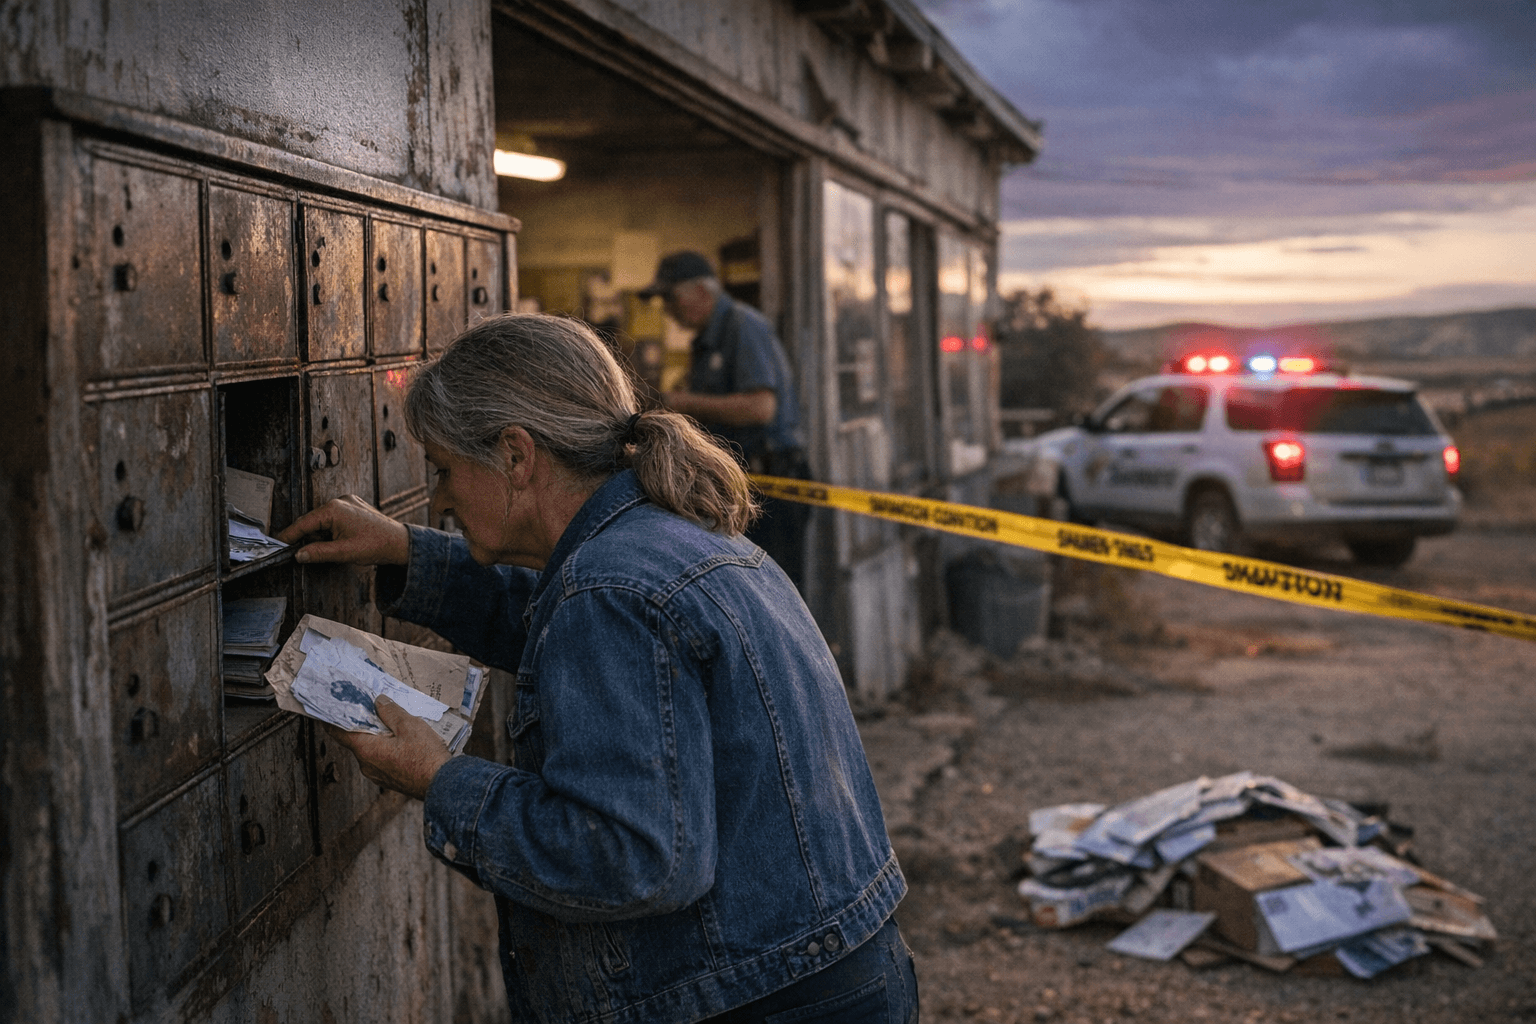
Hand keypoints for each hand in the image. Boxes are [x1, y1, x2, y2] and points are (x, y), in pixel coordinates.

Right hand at [277, 495, 409, 565]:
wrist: (399, 542)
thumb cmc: (376, 545)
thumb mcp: (343, 552)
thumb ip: (318, 553)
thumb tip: (299, 554)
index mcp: (335, 510)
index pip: (304, 523)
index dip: (290, 535)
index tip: (279, 544)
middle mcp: (340, 501)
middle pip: (313, 520)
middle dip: (308, 537)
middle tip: (303, 553)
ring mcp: (348, 502)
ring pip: (323, 519)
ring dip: (322, 534)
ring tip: (337, 547)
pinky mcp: (354, 506)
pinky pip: (335, 516)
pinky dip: (332, 529)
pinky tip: (341, 540)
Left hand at [326, 695, 451, 800]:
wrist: (442, 786)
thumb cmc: (425, 757)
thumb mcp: (410, 725)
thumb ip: (390, 711)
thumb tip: (378, 701)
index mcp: (366, 750)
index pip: (338, 732)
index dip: (332, 718)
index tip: (329, 707)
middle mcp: (366, 765)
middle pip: (356, 739)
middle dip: (360, 723)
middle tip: (368, 706)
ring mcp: (377, 775)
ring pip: (369, 750)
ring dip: (375, 736)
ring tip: (390, 722)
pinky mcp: (388, 780)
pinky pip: (379, 759)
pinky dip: (383, 747)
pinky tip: (399, 741)